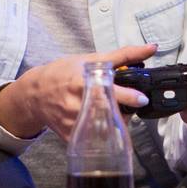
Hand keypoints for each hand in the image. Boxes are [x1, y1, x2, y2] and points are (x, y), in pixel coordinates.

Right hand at [0, 44, 156, 140]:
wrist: (35, 94)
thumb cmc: (62, 73)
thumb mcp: (90, 59)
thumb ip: (123, 56)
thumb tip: (151, 48)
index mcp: (83, 83)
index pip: (110, 92)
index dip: (129, 97)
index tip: (142, 99)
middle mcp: (78, 104)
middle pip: (111, 114)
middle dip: (126, 112)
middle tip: (129, 106)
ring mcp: (74, 123)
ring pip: (105, 130)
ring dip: (116, 123)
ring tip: (113, 112)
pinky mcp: (71, 137)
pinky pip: (94, 139)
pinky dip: (103, 132)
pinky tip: (100, 122)